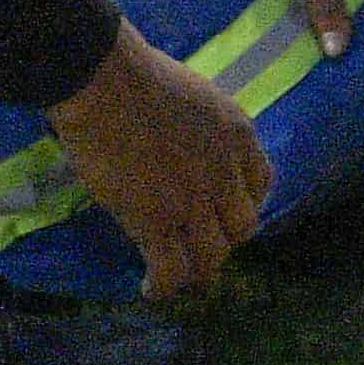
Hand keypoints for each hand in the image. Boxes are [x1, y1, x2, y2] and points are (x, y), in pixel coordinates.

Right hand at [45, 21, 270, 294]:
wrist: (102, 79)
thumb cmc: (131, 74)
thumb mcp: (192, 95)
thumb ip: (198, 126)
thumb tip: (176, 140)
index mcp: (238, 135)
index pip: (261, 183)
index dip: (244, 203)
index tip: (223, 210)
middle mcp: (226, 174)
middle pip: (242, 227)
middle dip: (223, 240)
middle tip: (197, 243)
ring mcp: (194, 201)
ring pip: (213, 255)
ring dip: (197, 270)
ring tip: (178, 276)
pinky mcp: (156, 220)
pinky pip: (171, 268)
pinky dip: (164, 286)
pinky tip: (150, 289)